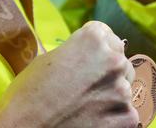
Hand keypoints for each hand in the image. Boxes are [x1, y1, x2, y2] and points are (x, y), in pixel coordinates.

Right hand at [0, 21, 137, 127]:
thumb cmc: (28, 94)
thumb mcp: (49, 58)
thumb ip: (77, 52)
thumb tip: (91, 56)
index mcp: (93, 38)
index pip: (108, 36)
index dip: (96, 50)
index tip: (86, 62)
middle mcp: (113, 59)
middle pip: (120, 60)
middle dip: (107, 71)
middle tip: (86, 87)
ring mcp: (122, 89)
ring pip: (124, 87)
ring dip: (111, 95)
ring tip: (86, 106)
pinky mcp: (126, 118)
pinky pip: (128, 113)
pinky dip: (114, 118)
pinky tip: (93, 121)